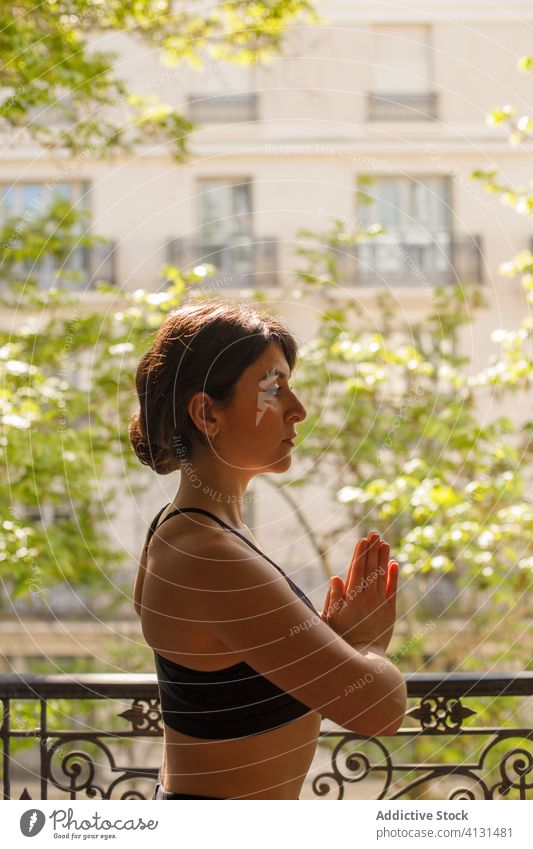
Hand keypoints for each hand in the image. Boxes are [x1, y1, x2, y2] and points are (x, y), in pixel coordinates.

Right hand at [320, 531, 398, 652]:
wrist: (363, 658)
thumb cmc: (340, 639)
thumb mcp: (330, 619)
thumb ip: (333, 597)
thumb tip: (337, 577)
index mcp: (352, 597)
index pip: (357, 569)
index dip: (361, 553)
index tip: (363, 539)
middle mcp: (368, 597)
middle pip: (371, 568)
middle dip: (373, 549)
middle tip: (375, 533)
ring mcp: (380, 604)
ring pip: (383, 576)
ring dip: (383, 558)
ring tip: (385, 543)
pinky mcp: (389, 612)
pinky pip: (393, 590)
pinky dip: (394, 576)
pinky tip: (394, 564)